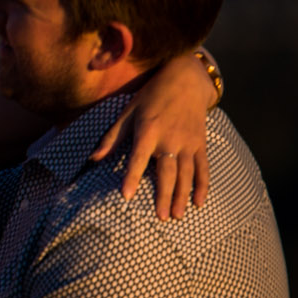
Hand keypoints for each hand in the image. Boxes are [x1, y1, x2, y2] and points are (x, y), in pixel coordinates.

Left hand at [91, 53, 213, 219]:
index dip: (131, 177)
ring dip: (183, 195)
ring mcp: (188, 142)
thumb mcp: (128, 111)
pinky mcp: (200, 143)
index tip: (126, 196)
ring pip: (186, 173)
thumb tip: (93, 158)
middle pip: (167, 171)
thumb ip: (112, 136)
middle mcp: (170, 138)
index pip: (138, 158)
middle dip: (164, 195)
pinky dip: (203, 185)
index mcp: (148, 129)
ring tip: (178, 216)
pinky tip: (199, 202)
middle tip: (162, 218)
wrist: (186, 79)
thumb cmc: (151, 96)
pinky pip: (203, 167)